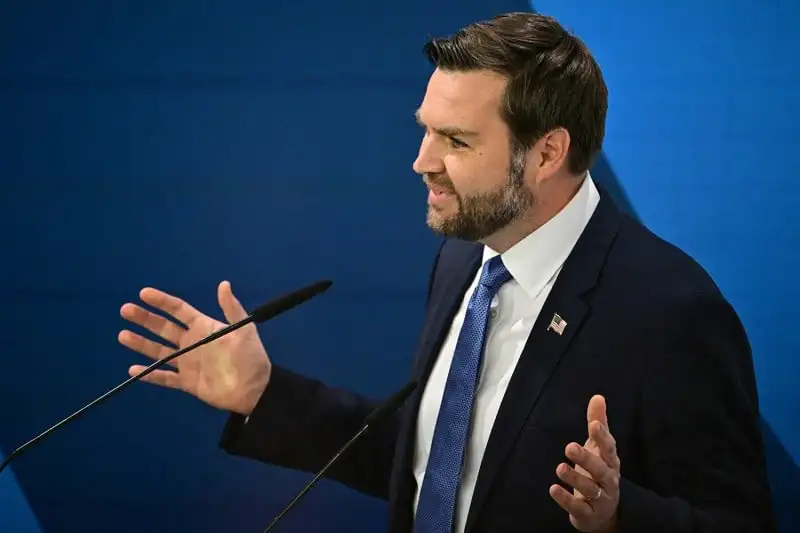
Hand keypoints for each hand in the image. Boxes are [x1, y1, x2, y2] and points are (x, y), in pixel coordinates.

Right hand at [118, 280, 270, 415]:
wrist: (255, 388)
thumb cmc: (251, 356)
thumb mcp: (244, 329)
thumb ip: (231, 308)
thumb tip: (224, 283)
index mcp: (204, 327)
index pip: (179, 310)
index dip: (162, 302)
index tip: (143, 293)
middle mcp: (192, 343)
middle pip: (163, 328)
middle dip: (145, 319)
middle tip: (125, 310)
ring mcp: (188, 363)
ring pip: (159, 351)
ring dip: (141, 344)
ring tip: (122, 335)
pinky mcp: (187, 382)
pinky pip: (165, 378)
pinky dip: (149, 375)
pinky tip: (133, 370)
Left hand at [550, 395, 620, 531]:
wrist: (603, 514)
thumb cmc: (599, 473)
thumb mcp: (598, 448)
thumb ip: (598, 423)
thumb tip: (598, 397)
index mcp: (610, 461)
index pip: (609, 447)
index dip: (602, 436)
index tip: (594, 424)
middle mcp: (609, 480)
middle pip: (601, 470)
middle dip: (587, 458)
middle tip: (569, 447)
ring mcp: (601, 499)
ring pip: (590, 489)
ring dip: (575, 478)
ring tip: (559, 468)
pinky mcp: (589, 514)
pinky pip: (578, 508)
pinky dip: (566, 500)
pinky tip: (553, 489)